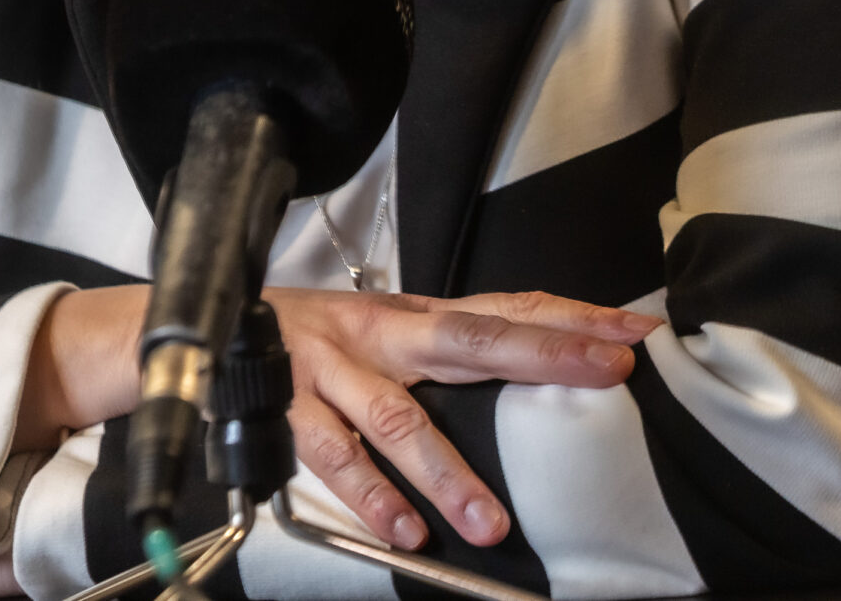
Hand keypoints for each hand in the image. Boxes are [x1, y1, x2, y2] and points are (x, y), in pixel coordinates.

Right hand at [268, 287, 659, 551]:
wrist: (209, 327)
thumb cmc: (316, 338)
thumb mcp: (386, 332)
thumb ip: (450, 352)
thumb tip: (540, 370)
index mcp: (411, 316)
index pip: (503, 309)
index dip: (567, 319)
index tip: (632, 334)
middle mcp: (379, 335)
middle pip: (469, 339)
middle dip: (540, 354)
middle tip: (603, 376)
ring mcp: (332, 371)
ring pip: (397, 419)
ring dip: (447, 473)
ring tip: (490, 526)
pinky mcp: (287, 410)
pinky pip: (331, 458)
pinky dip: (368, 496)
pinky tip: (404, 531)